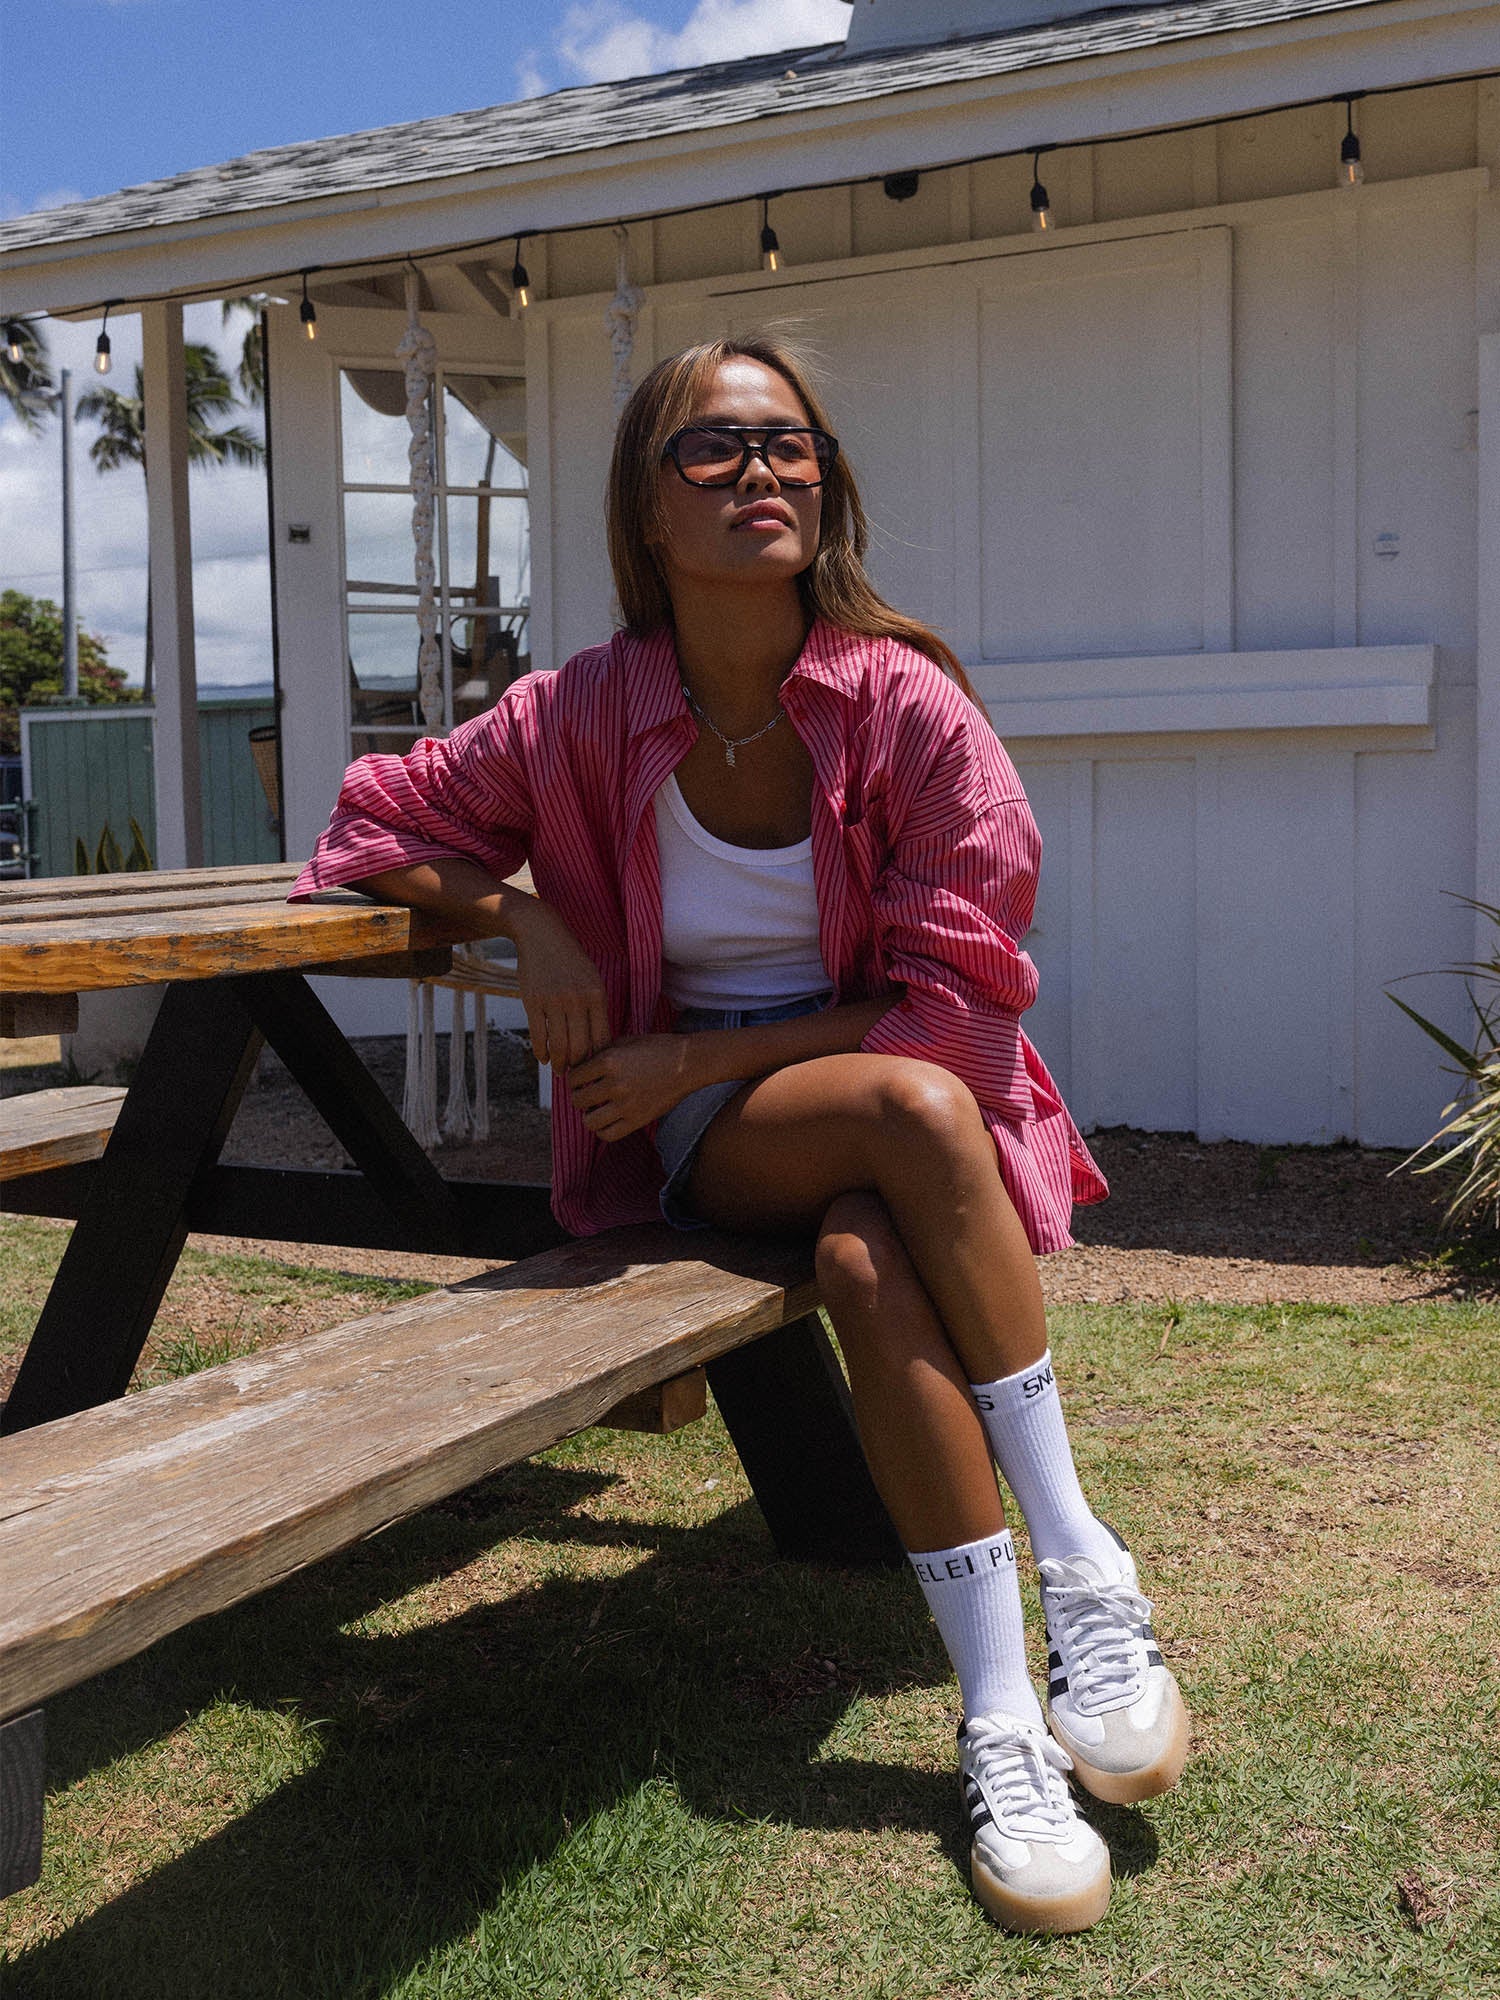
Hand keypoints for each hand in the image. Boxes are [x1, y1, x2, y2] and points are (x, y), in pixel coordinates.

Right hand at [510, 900, 609, 1071]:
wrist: (542, 936)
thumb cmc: (570, 962)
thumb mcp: (591, 980)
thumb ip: (596, 1009)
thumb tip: (598, 1045)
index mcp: (596, 996)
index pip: (601, 1039)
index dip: (597, 1059)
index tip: (594, 1068)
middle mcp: (577, 1000)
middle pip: (580, 1047)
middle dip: (578, 1067)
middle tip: (575, 1075)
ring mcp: (554, 1001)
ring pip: (558, 1046)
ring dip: (559, 1064)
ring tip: (559, 1070)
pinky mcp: (533, 1002)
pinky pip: (538, 1036)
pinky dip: (541, 1052)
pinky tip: (543, 1058)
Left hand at [567, 1035, 699, 1142]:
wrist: (687, 1063)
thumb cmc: (656, 1049)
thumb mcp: (625, 1041)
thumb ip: (601, 1052)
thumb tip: (580, 1066)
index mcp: (609, 1061)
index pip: (573, 1078)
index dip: (575, 1079)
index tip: (583, 1080)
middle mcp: (614, 1084)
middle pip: (577, 1100)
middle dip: (580, 1096)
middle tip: (589, 1094)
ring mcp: (626, 1104)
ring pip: (589, 1121)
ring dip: (589, 1115)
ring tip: (597, 1109)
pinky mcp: (638, 1120)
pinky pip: (607, 1134)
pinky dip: (602, 1130)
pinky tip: (607, 1120)